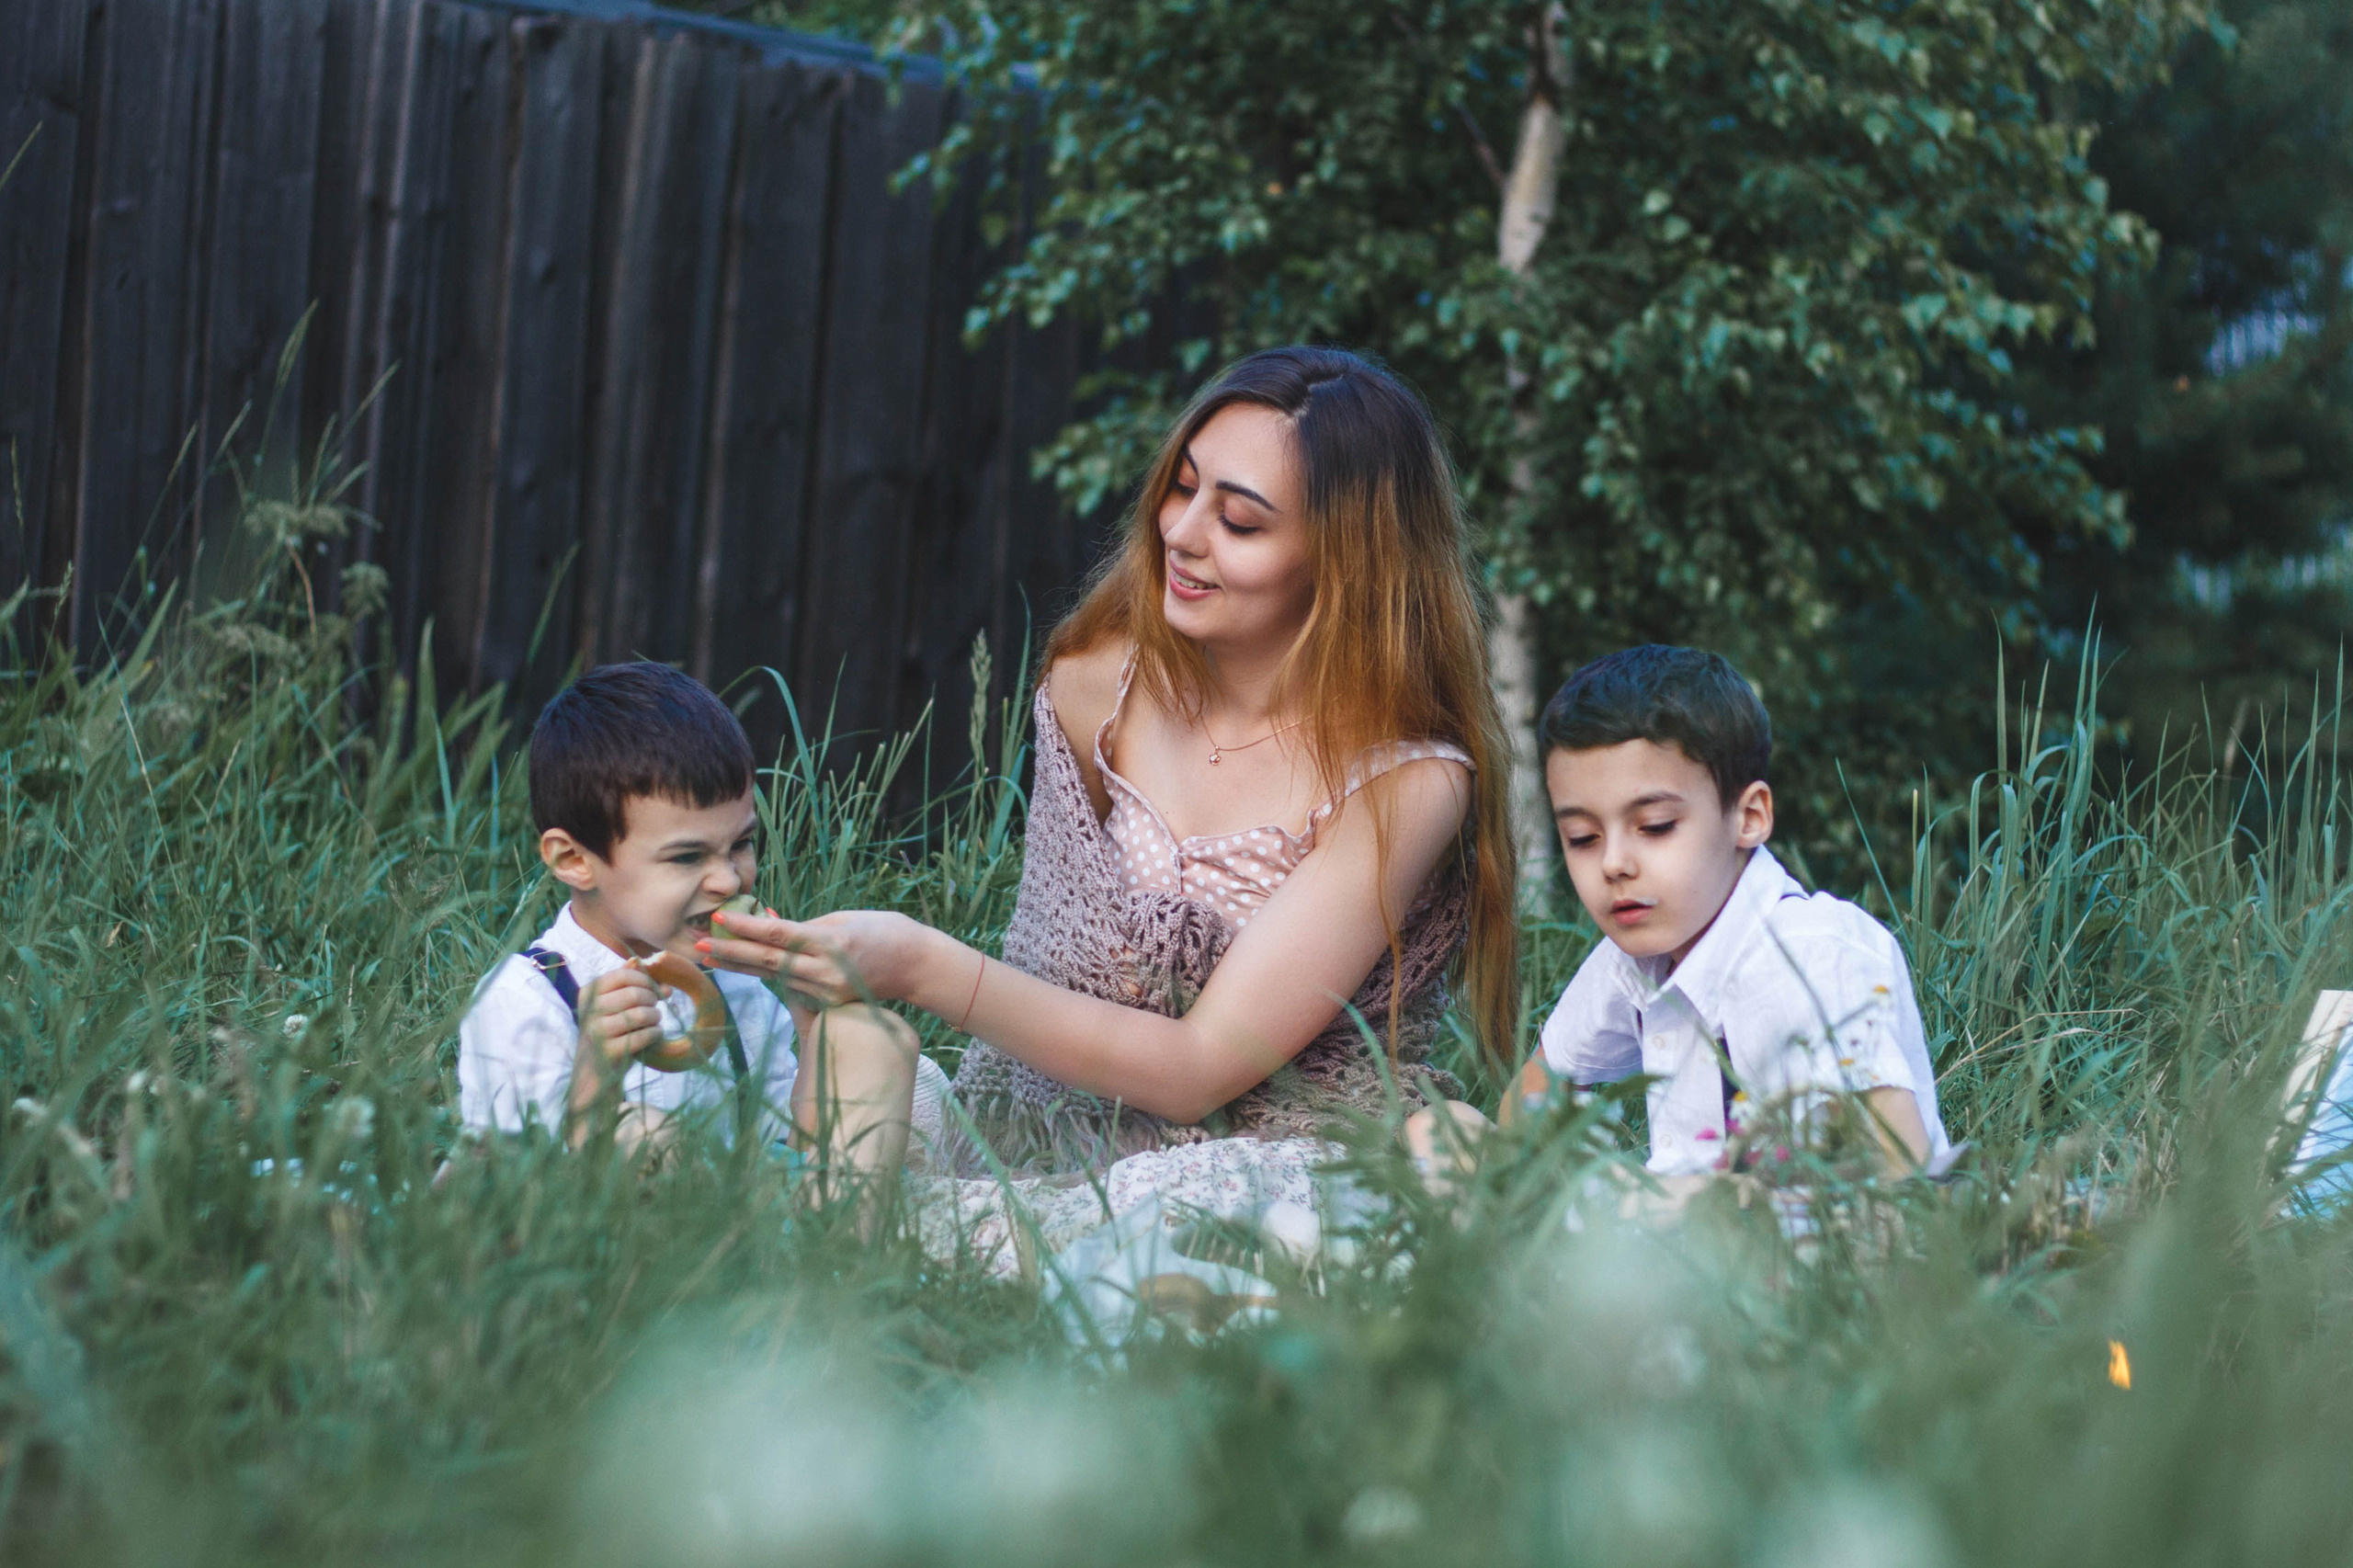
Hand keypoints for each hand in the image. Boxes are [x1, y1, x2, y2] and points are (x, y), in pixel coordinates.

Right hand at [579, 963, 665, 1066]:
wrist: (594, 1074)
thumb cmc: (609, 1033)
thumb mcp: (611, 1006)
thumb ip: (625, 982)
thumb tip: (639, 960)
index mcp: (588, 993)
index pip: (623, 975)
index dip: (646, 980)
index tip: (656, 990)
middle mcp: (589, 1011)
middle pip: (634, 994)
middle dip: (653, 1000)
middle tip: (655, 1008)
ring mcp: (598, 1032)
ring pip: (642, 1014)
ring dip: (656, 1018)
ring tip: (654, 1022)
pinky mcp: (610, 1051)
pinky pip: (645, 1035)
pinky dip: (656, 1034)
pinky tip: (654, 1035)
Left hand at [697, 909, 930, 1007]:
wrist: (914, 964)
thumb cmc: (881, 930)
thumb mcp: (842, 918)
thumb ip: (803, 927)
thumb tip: (767, 924)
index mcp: (829, 942)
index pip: (777, 935)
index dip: (744, 928)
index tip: (718, 919)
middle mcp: (825, 971)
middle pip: (768, 961)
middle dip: (731, 954)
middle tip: (699, 946)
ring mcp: (827, 991)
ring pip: (775, 977)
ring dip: (743, 966)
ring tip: (712, 956)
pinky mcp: (829, 1003)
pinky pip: (792, 987)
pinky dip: (771, 976)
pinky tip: (747, 968)